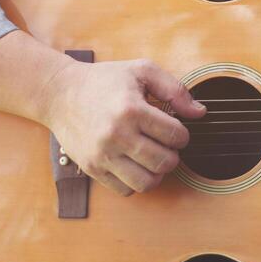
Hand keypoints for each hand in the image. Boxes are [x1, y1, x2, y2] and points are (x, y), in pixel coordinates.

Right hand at [36, 57, 206, 195]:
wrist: (60, 93)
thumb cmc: (104, 80)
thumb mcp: (142, 71)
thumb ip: (175, 89)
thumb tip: (200, 113)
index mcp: (131, 110)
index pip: (176, 135)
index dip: (183, 134)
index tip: (175, 130)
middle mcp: (116, 135)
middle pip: (164, 162)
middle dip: (173, 155)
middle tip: (166, 145)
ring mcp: (102, 155)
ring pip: (146, 183)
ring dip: (157, 173)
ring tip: (153, 158)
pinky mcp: (92, 168)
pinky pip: (125, 190)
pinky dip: (135, 181)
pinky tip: (134, 164)